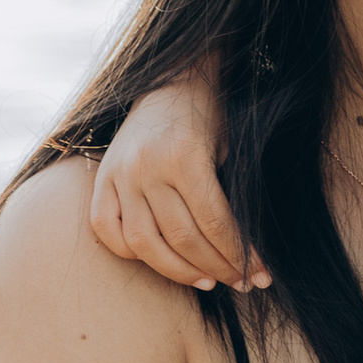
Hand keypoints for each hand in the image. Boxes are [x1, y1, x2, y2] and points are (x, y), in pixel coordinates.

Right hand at [90, 83, 267, 294]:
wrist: (170, 81)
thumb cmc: (208, 117)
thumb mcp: (227, 150)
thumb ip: (226, 197)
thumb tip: (241, 251)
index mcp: (184, 156)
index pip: (214, 223)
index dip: (239, 255)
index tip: (260, 275)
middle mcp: (147, 167)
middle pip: (182, 238)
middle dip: (217, 267)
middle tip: (241, 281)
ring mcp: (120, 174)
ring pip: (145, 243)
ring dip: (179, 271)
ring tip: (207, 280)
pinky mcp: (103, 179)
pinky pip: (108, 230)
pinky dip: (132, 252)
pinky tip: (161, 260)